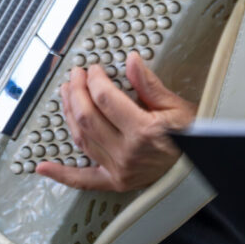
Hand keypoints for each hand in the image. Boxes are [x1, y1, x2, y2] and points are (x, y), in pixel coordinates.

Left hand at [36, 51, 195, 191]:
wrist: (201, 167)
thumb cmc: (191, 137)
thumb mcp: (176, 106)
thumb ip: (149, 84)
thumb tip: (131, 60)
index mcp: (143, 132)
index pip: (105, 98)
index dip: (94, 79)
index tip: (94, 69)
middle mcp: (127, 153)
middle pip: (87, 117)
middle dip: (76, 91)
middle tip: (75, 75)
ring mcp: (118, 170)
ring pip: (81, 139)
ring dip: (68, 114)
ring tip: (64, 94)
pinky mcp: (115, 183)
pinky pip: (83, 181)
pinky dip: (61, 175)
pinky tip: (43, 168)